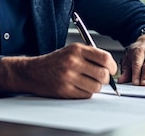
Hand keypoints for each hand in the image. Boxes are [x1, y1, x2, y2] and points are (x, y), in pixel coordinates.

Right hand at [0, 43, 117, 98]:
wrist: (33, 71)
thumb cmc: (54, 62)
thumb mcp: (71, 51)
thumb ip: (90, 55)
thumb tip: (110, 66)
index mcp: (76, 49)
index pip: (104, 58)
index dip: (112, 66)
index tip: (111, 69)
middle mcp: (73, 62)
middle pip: (103, 75)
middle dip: (105, 79)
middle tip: (100, 78)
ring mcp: (68, 77)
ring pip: (96, 87)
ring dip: (95, 87)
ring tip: (87, 82)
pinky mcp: (65, 90)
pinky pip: (86, 95)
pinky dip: (85, 93)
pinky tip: (78, 87)